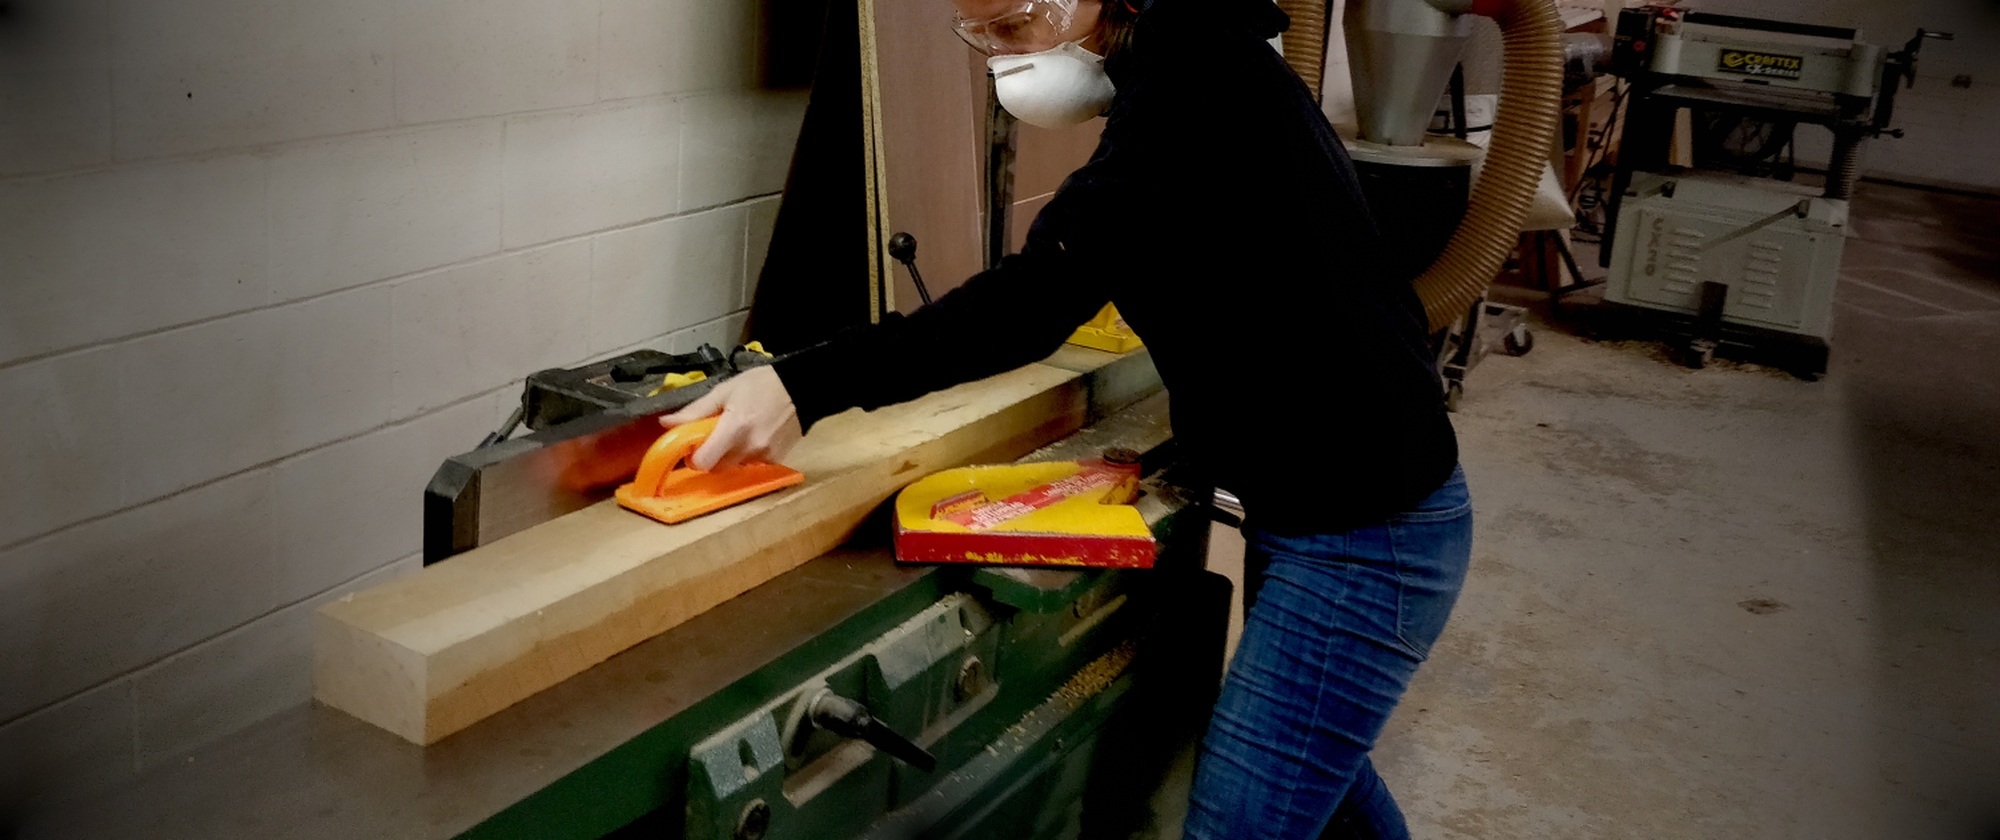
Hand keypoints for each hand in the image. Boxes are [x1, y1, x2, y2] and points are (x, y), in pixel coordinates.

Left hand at [659, 365, 803, 470]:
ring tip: (740, 431)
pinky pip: (752, 464)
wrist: (803, 388)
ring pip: (735, 467)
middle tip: (716, 436)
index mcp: (733, 429)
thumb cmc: (761, 384)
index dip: (694, 457)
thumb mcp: (724, 391)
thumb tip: (665, 423)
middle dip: (711, 456)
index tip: (694, 446)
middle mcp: (749, 447)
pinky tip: (757, 435)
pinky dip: (748, 454)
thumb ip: (695, 411)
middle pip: (717, 468)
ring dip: (730, 455)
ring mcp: (765, 456)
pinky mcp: (776, 460)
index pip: (703, 462)